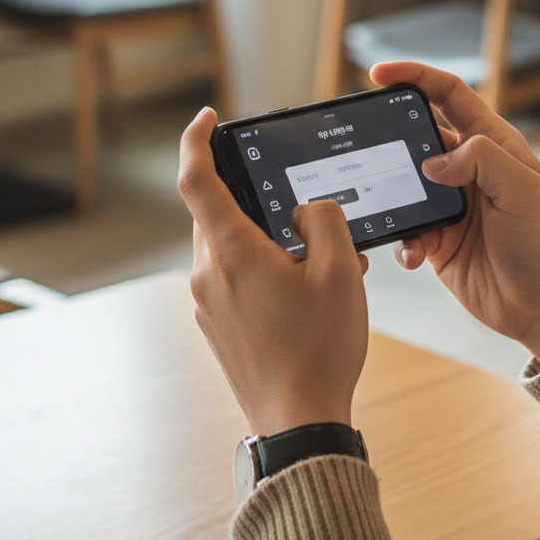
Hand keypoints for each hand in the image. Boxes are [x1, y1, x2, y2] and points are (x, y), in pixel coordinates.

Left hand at [179, 107, 369, 435]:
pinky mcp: (216, 324)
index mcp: (232, 252)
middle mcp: (209, 274)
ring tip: (317, 264)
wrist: (299, 422)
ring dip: (265, 238)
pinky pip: (232, 275)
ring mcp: (208, 303)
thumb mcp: (342, 272)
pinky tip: (303, 291)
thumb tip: (308, 211)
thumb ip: (325, 221)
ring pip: (228, 244)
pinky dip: (261, 266)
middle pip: (218, 211)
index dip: (198, 140)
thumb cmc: (320, 350)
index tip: (208, 118)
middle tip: (304, 216)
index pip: (197, 179)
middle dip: (256, 200)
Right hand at [370, 62, 539, 367]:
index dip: (415, 77)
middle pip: (416, 137)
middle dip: (389, 139)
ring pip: (403, 184)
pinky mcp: (438, 239)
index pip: (448, 95)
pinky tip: (415, 254)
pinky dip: (402, 240)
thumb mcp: (522, 191)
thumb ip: (480, 160)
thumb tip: (432, 161)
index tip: (378, 73)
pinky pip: (405, 229)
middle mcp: (468, 170)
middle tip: (364, 147)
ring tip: (390, 209)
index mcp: (491, 145)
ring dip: (392, 197)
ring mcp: (450, 204)